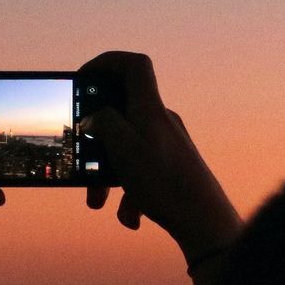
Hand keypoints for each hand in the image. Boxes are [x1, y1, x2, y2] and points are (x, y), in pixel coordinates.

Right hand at [77, 51, 239, 266]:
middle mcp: (160, 121)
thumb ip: (104, 123)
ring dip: (108, 173)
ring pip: (126, 149)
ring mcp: (166, 144)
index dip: (106, 63)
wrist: (204, 220)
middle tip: (80, 154)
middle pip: (120, 114)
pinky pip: (140, 171)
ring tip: (99, 201)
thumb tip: (94, 117)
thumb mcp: (124, 148)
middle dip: (96, 138)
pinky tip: (130, 216)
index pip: (132, 65)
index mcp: (150, 109)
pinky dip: (128, 192)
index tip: (83, 79)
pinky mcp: (170, 166)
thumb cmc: (164, 183)